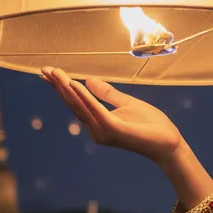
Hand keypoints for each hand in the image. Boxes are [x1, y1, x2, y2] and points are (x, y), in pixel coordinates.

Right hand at [40, 66, 183, 166]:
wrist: (169, 143)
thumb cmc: (150, 125)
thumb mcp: (127, 103)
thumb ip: (108, 93)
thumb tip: (88, 79)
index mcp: (98, 122)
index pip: (76, 102)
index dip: (62, 87)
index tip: (50, 73)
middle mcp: (96, 129)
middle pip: (73, 104)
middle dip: (58, 86)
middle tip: (44, 70)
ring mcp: (103, 131)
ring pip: (80, 106)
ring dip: (67, 88)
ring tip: (55, 73)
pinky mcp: (113, 129)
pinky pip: (96, 110)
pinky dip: (84, 97)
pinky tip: (74, 84)